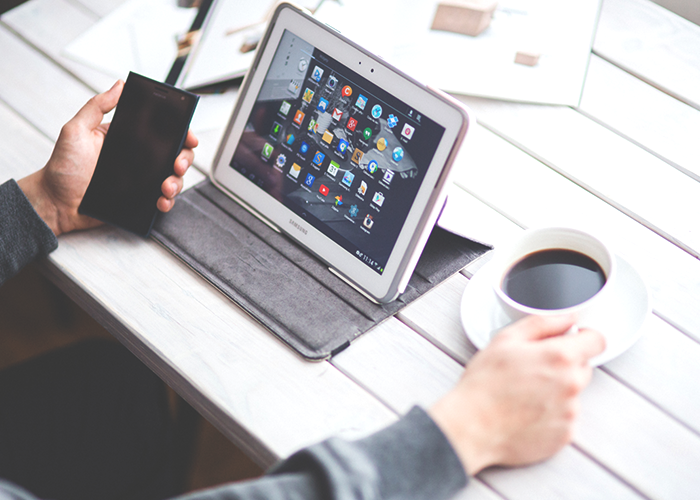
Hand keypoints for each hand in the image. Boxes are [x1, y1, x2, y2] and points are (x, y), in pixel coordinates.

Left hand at [17, 80, 198, 235]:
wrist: (56, 202)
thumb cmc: (63, 167)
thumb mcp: (76, 130)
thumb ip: (97, 106)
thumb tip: (119, 85)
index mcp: (128, 139)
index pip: (162, 132)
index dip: (181, 133)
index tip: (187, 137)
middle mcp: (138, 159)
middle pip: (175, 155)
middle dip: (184, 159)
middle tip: (176, 164)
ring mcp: (141, 180)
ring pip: (173, 178)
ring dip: (177, 182)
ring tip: (165, 187)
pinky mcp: (139, 200)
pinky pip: (162, 200)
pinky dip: (167, 201)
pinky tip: (161, 201)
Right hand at [429, 315, 604, 474]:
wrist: (473, 427)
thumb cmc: (484, 384)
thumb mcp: (506, 339)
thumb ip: (543, 323)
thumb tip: (567, 318)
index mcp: (560, 357)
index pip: (597, 341)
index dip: (584, 338)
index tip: (572, 341)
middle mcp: (571, 384)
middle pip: (584, 367)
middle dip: (564, 365)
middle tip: (533, 369)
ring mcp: (570, 412)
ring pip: (573, 393)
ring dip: (557, 391)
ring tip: (525, 394)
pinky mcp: (565, 434)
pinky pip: (565, 418)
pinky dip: (551, 414)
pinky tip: (527, 412)